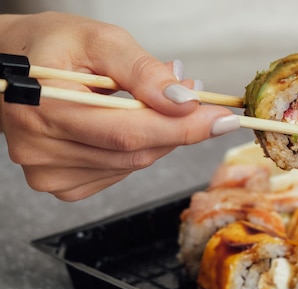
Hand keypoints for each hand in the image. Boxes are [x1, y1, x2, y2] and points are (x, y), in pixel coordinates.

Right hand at [0, 12, 238, 200]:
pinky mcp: (61, 185)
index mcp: (43, 106)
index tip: (223, 120)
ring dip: (158, 136)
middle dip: (177, 127)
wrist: (11, 67)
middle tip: (197, 101)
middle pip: (136, 152)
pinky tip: (123, 125)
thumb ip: (142, 70)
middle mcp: (40, 148)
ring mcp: (48, 173)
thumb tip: (183, 99)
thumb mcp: (98, 39)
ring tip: (153, 103)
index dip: (184, 127)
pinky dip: (135, 150)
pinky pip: (119, 173)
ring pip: (133, 165)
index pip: (129, 131)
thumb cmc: (50, 47)